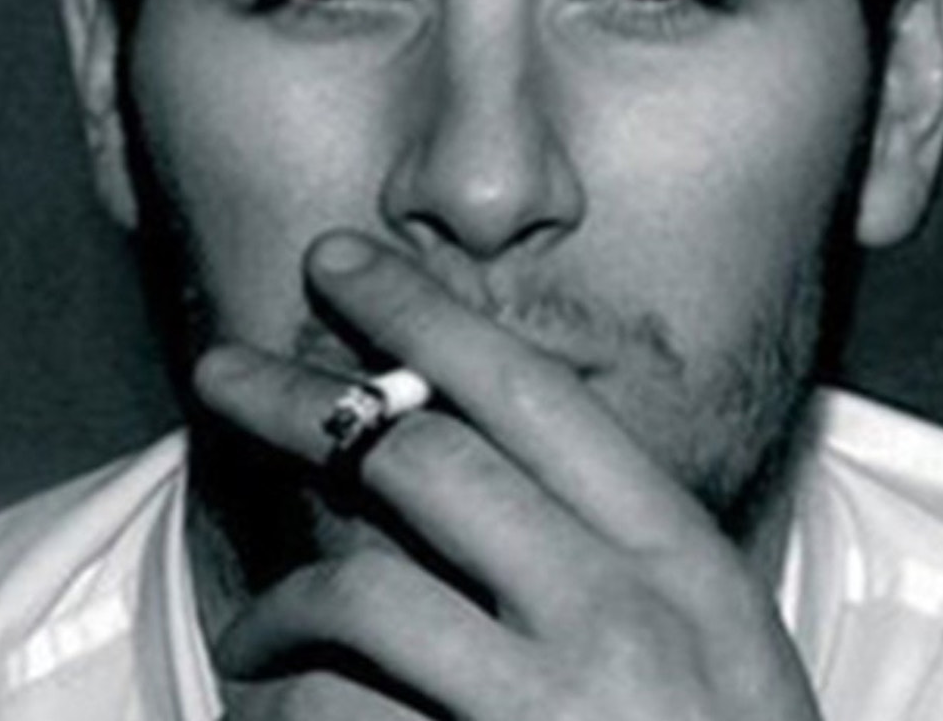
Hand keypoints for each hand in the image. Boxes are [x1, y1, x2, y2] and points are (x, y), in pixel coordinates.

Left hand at [192, 232, 825, 720]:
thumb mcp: (718, 660)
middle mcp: (628, 611)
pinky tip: (266, 698)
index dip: (429, 318)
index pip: (540, 399)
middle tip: (225, 366)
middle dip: (307, 398)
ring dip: (278, 597)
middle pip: (429, 458)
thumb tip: (476, 474)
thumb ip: (620, 566)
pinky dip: (287, 691)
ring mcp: (560, 700)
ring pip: (365, 583)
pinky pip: (348, 697)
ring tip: (249, 625)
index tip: (348, 266)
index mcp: (687, 562)